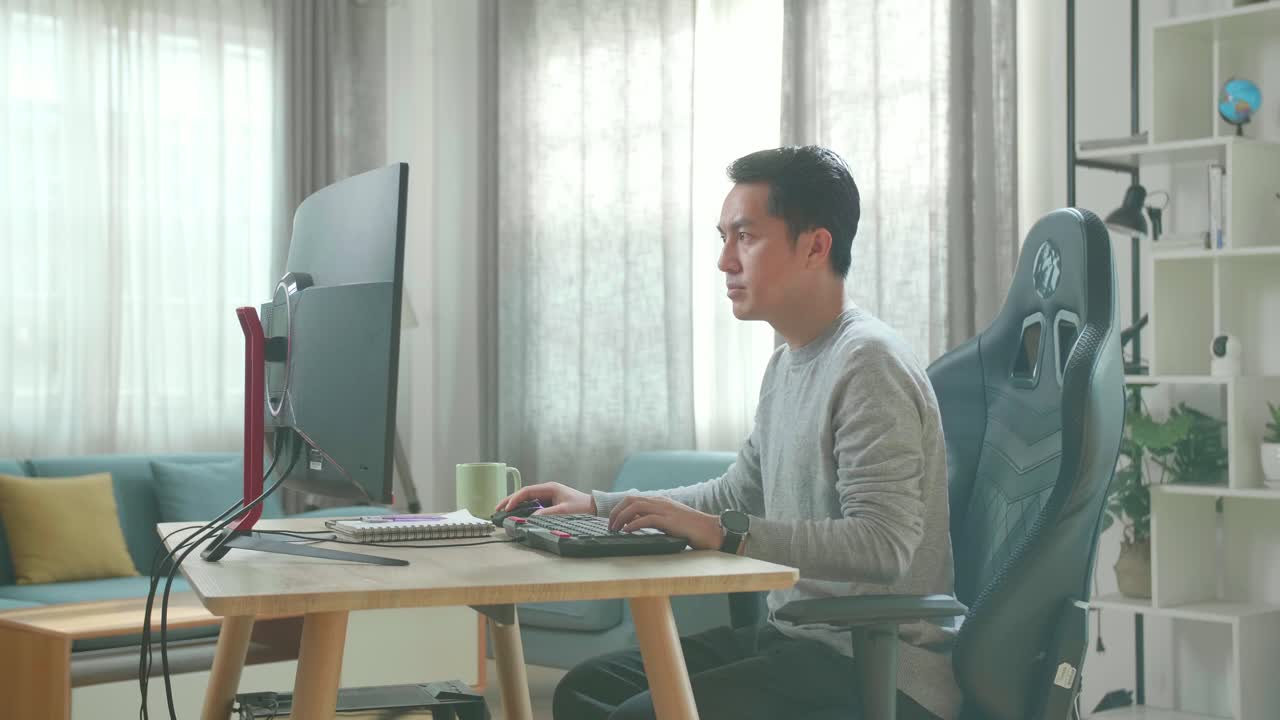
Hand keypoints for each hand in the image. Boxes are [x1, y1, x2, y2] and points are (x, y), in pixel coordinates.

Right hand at [495, 482, 595, 515]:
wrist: (594, 508)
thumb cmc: (582, 507)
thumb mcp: (564, 510)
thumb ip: (547, 513)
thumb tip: (531, 517)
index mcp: (549, 488)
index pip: (527, 491)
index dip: (515, 499)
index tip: (507, 508)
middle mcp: (546, 490)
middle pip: (523, 494)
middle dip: (510, 500)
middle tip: (497, 509)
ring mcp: (547, 496)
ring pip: (526, 499)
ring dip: (514, 504)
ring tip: (502, 511)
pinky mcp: (548, 502)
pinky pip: (531, 504)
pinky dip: (522, 508)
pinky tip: (515, 513)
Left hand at [608, 496, 722, 550]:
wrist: (711, 530)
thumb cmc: (692, 529)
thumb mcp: (670, 520)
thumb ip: (656, 519)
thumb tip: (636, 524)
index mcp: (660, 501)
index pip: (633, 499)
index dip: (620, 508)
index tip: (613, 520)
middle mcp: (660, 502)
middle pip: (630, 500)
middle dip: (616, 512)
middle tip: (610, 525)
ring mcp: (665, 510)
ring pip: (635, 507)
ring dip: (621, 517)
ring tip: (614, 528)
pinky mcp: (669, 520)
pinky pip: (646, 519)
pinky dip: (633, 524)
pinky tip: (627, 531)